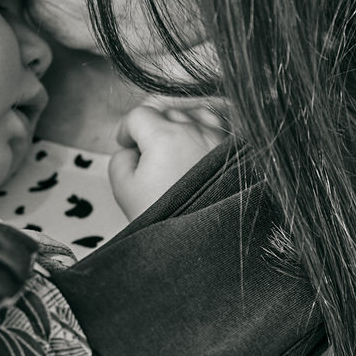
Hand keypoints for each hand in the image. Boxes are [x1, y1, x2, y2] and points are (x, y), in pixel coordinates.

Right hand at [108, 103, 227, 219]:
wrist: (203, 243)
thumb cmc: (167, 218)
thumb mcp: (124, 189)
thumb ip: (120, 158)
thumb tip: (131, 149)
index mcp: (165, 136)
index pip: (139, 115)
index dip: (126, 129)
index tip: (125, 143)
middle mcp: (195, 131)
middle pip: (166, 113)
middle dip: (153, 129)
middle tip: (147, 155)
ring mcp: (218, 139)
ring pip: (194, 115)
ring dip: (181, 127)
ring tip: (175, 151)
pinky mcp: (235, 152)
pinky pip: (219, 127)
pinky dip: (206, 132)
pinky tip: (198, 151)